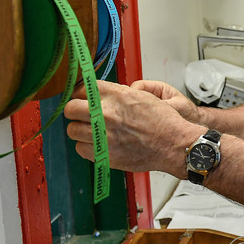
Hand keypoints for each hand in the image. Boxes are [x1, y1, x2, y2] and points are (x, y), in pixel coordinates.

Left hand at [64, 80, 201, 177]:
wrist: (174, 144)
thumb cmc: (162, 121)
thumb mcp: (142, 95)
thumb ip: (116, 93)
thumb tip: (98, 94)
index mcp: (115, 95)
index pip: (81, 89)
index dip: (81, 94)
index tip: (82, 98)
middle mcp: (106, 114)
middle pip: (70, 109)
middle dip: (74, 111)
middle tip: (81, 115)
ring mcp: (103, 135)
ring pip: (72, 130)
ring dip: (80, 130)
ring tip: (92, 132)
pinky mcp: (104, 154)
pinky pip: (81, 149)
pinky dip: (87, 147)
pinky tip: (99, 144)